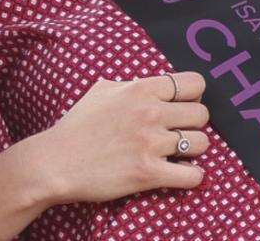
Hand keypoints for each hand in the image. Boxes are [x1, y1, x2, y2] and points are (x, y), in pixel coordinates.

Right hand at [28, 72, 209, 204]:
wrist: (56, 161)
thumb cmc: (77, 126)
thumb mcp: (101, 91)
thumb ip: (131, 85)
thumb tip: (153, 85)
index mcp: (140, 89)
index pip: (193, 83)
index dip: (193, 96)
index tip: (183, 107)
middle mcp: (149, 113)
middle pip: (202, 114)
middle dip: (193, 124)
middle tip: (178, 133)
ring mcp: (150, 143)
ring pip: (202, 143)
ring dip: (192, 151)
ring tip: (176, 154)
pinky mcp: (149, 173)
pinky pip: (193, 175)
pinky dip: (190, 176)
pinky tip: (177, 173)